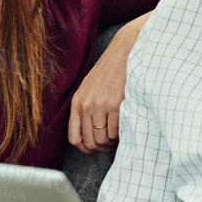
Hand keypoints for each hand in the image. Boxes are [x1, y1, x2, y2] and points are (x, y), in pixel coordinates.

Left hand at [67, 15, 148, 152]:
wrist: (125, 53)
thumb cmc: (109, 71)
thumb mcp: (89, 88)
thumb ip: (85, 109)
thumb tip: (88, 136)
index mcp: (78, 102)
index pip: (74, 138)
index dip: (85, 148)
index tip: (94, 148)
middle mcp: (87, 105)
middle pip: (91, 141)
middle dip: (102, 147)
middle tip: (112, 143)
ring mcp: (101, 105)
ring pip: (104, 139)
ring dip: (113, 142)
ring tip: (120, 135)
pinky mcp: (116, 105)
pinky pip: (117, 132)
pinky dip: (122, 135)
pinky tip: (126, 128)